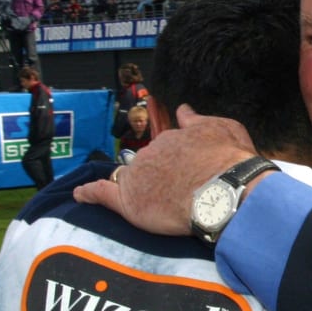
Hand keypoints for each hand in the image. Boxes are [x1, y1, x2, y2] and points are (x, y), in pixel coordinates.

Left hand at [74, 106, 257, 235]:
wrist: (224, 190)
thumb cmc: (229, 160)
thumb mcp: (223, 128)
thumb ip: (198, 118)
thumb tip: (183, 109)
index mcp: (171, 138)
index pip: (165, 147)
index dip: (174, 160)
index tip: (183, 169)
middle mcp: (151, 153)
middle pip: (147, 163)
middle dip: (158, 173)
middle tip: (178, 190)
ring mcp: (137, 176)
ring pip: (131, 178)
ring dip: (138, 186)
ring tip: (156, 201)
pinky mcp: (129, 200)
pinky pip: (101, 194)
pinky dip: (90, 194)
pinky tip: (82, 195)